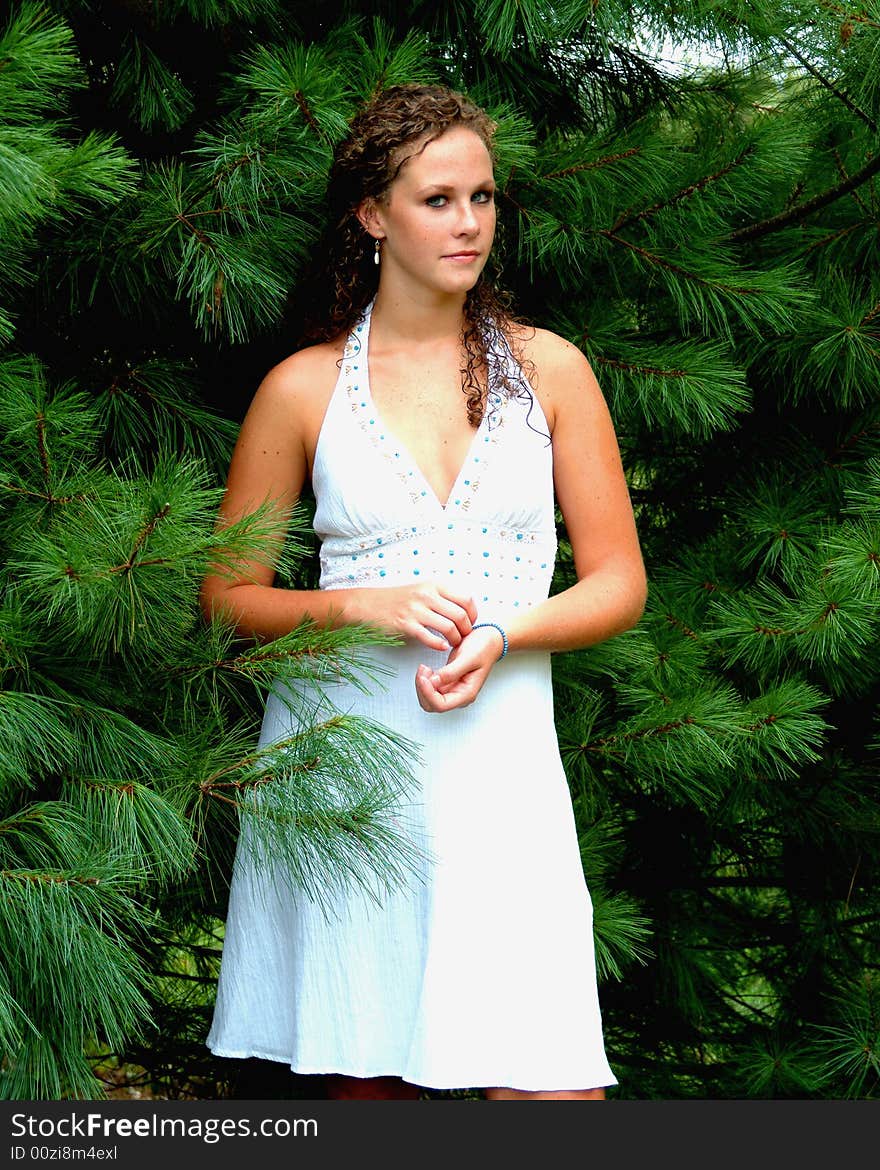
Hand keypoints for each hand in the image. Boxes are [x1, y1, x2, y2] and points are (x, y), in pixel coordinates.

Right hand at [347, 582, 476, 651]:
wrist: (369, 604)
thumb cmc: (398, 599)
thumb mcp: (421, 589)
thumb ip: (441, 596)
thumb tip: (464, 607)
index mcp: (434, 585)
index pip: (466, 599)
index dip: (473, 614)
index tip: (470, 622)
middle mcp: (427, 595)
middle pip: (460, 615)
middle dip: (466, 630)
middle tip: (464, 636)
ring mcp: (416, 610)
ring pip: (448, 627)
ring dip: (455, 639)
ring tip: (453, 643)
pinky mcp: (406, 625)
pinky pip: (430, 637)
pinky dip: (439, 644)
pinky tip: (441, 646)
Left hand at [415, 624, 505, 712]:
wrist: (489, 640)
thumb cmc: (484, 648)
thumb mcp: (468, 657)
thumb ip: (451, 672)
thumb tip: (434, 682)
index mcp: (466, 694)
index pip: (441, 705)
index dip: (428, 693)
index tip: (423, 677)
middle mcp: (459, 695)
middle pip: (431, 705)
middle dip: (423, 690)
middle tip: (423, 670)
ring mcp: (452, 689)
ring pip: (428, 698)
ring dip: (422, 685)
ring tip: (424, 668)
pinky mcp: (447, 682)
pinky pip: (430, 688)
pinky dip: (425, 680)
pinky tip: (426, 669)